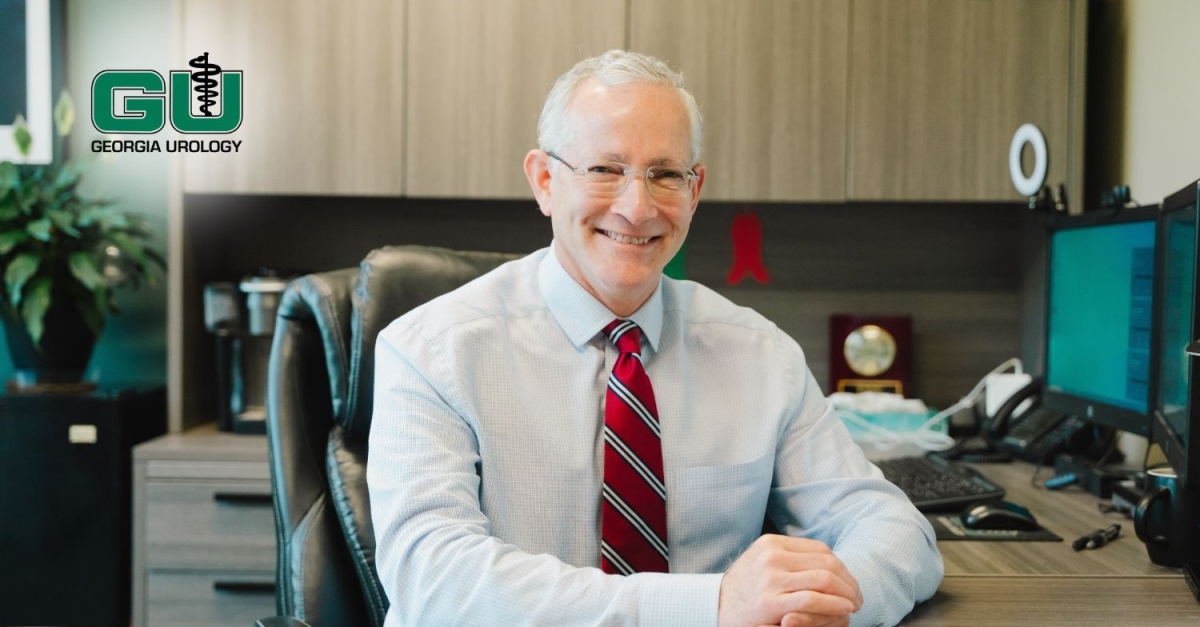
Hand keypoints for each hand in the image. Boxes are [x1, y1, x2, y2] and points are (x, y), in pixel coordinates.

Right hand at [717, 535, 861, 626]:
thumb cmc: (743, 589)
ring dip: (846, 594)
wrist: (714, 607)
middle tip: (858, 597)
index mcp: (772, 543)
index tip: (851, 582)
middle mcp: (772, 556)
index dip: (842, 567)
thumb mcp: (762, 562)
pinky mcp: (770, 602)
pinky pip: (812, 599)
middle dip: (849, 582)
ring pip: (824, 579)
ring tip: (854, 605)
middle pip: (827, 563)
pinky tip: (843, 610)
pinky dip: (834, 605)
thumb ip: (789, 558)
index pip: (821, 550)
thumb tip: (828, 562)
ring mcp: (771, 578)